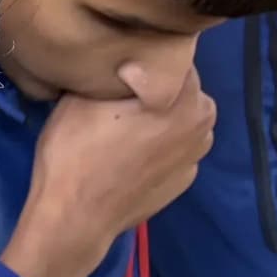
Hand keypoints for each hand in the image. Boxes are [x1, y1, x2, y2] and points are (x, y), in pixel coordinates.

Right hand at [1, 54, 214, 276]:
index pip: (175, 55)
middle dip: (158, 87)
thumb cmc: (76, 153)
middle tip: (120, 99)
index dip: (146, 57)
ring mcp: (196, 156)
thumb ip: (118, 67)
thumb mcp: (86, 93)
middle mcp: (203, 122)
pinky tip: (130, 157)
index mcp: (186, 94)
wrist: (74, 220)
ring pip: (181, 119)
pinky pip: (175, 149)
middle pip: (182, 87)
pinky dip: (159, 147)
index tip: (122, 67)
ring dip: (161, 117)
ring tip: (125, 129)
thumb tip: (131, 58)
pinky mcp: (184, 181)